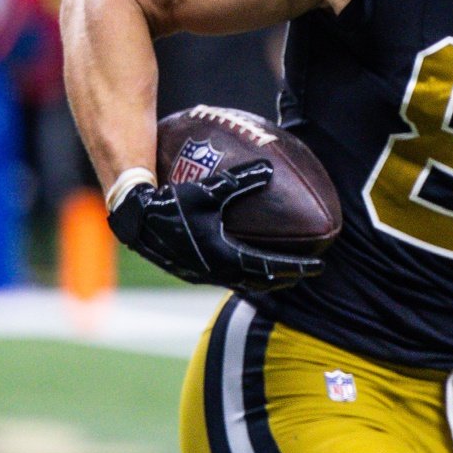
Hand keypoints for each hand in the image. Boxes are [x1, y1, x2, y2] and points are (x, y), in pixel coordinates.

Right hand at [108, 162, 323, 292]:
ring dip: (266, 280)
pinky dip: (246, 274)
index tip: (319, 267)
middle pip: (260, 283)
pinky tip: (248, 264)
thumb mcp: (207, 190)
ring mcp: (202, 274)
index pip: (269, 267)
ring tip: (285, 274)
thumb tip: (269, 168)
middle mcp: (214, 271)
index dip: (296, 267)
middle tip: (308, 272)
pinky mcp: (192, 270)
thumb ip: (240, 180)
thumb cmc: (169, 203)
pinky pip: (227, 277)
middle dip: (286, 278)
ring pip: (243, 283)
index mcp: (222, 256)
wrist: (132, 219)